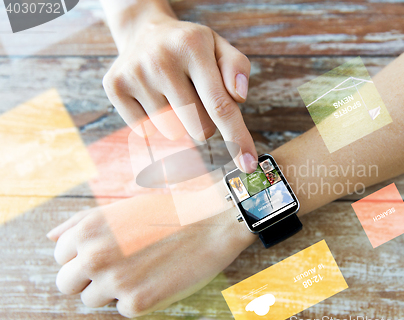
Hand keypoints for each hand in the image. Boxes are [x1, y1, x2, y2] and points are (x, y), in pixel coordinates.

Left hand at [46, 194, 255, 316]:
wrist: (212, 223)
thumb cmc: (168, 213)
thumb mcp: (120, 208)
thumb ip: (80, 222)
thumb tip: (50, 238)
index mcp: (87, 229)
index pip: (60, 256)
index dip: (83, 255)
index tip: (108, 251)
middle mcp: (94, 255)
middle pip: (65, 284)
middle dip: (87, 278)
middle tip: (119, 266)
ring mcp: (114, 281)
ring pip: (92, 300)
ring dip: (113, 289)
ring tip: (142, 270)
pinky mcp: (137, 303)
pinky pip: (123, 309)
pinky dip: (140, 298)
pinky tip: (159, 278)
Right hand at [102, 11, 257, 171]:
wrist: (144, 32)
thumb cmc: (190, 47)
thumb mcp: (219, 46)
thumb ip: (237, 68)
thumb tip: (238, 97)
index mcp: (193, 46)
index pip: (220, 105)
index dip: (236, 138)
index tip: (248, 164)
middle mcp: (161, 59)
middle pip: (200, 127)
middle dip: (206, 123)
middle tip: (195, 96)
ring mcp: (135, 74)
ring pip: (174, 132)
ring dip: (180, 122)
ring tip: (173, 92)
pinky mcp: (115, 87)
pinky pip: (146, 131)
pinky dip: (155, 122)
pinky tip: (153, 96)